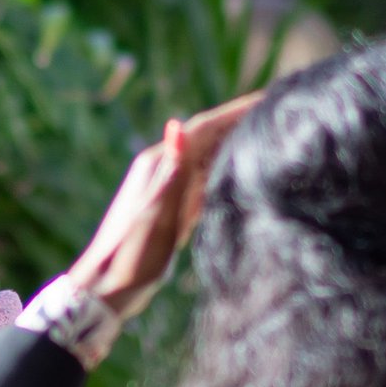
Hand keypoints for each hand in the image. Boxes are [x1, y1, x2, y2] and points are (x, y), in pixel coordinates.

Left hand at [68, 92, 261, 318]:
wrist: (105, 288)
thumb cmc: (130, 256)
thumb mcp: (154, 215)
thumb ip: (170, 172)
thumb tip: (178, 127)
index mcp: (158, 165)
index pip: (204, 127)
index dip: (238, 111)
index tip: (271, 97)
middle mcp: (160, 169)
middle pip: (208, 137)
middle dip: (241, 122)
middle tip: (280, 110)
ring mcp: (164, 189)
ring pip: (207, 157)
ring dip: (235, 142)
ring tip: (269, 133)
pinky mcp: (169, 209)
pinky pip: (202, 180)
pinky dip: (223, 169)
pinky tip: (240, 170)